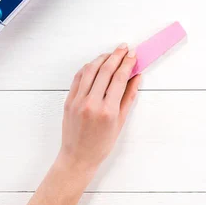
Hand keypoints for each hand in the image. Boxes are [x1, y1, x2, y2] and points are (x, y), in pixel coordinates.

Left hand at [59, 43, 140, 174]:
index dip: (127, 63)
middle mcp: (92, 103)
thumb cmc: (101, 144)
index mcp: (108, 111)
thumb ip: (128, 97)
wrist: (78, 157)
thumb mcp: (120, 122)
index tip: (133, 55)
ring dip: (102, 58)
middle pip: (105, 71)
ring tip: (111, 53)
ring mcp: (78, 101)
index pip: (119, 79)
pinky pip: (78, 77)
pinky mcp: (68, 100)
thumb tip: (136, 77)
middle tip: (124, 48)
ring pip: (90, 70)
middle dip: (116, 56)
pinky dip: (88, 67)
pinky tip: (96, 64)